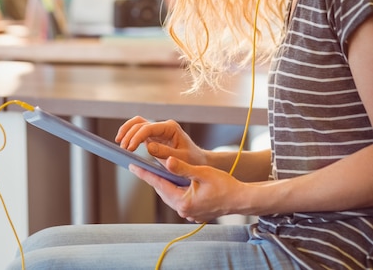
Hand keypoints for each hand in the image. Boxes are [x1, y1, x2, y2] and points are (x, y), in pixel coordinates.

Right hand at [116, 116, 206, 166]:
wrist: (198, 160)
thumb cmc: (192, 160)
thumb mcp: (182, 158)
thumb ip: (166, 153)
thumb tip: (148, 147)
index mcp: (170, 128)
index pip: (149, 128)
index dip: (137, 136)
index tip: (130, 148)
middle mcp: (163, 126)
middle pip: (140, 123)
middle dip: (129, 134)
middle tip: (123, 148)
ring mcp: (158, 131)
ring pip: (138, 124)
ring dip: (127, 131)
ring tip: (119, 142)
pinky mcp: (154, 137)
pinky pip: (139, 131)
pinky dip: (130, 135)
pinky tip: (124, 143)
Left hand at [129, 156, 244, 222]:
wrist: (241, 199)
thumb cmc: (225, 185)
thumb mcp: (202, 173)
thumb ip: (183, 168)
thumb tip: (166, 161)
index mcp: (184, 202)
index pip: (159, 184)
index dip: (145, 173)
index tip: (132, 165)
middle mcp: (184, 210)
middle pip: (163, 191)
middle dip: (151, 178)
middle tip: (138, 166)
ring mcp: (189, 213)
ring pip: (170, 196)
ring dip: (162, 184)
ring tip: (151, 171)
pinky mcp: (195, 211)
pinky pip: (178, 199)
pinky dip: (172, 189)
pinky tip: (171, 181)